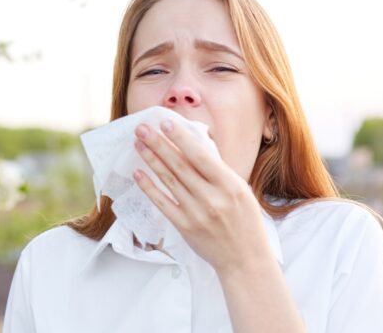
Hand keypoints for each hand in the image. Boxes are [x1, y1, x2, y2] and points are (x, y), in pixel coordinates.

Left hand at [131, 119, 273, 274]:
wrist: (245, 259)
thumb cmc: (244, 221)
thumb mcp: (240, 191)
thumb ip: (218, 171)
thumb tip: (193, 146)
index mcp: (230, 185)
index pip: (201, 156)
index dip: (181, 139)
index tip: (165, 123)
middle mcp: (212, 198)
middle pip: (180, 165)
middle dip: (159, 144)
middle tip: (142, 128)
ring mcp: (197, 213)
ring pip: (169, 181)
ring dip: (151, 160)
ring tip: (138, 144)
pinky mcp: (184, 226)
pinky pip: (162, 203)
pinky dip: (149, 187)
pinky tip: (138, 173)